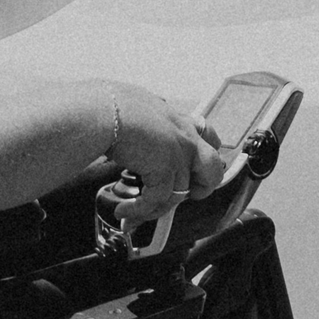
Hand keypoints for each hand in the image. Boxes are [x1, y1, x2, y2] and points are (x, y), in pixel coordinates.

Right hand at [91, 84, 231, 213]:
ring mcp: (179, 152)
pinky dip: (139, 210)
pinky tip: (123, 211)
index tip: (192, 172)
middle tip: (181, 196)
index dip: (204, 158)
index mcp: (179, 119)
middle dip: (202, 187)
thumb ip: (148, 122)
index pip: (209, 137)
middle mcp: (185, 135)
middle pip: (214, 169)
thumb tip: (137, 131)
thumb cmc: (112, 105)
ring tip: (133, 212)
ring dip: (156, 209)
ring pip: (182, 194)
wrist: (104, 109)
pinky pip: (158, 201)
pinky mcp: (166, 168)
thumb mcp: (139, 108)